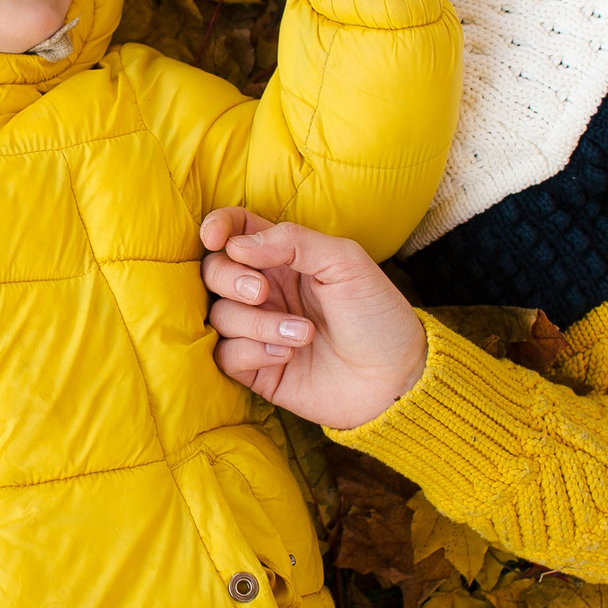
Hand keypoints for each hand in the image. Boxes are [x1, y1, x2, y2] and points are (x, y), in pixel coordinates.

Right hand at [199, 208, 427, 430]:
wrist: (394, 379)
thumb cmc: (377, 314)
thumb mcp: (346, 262)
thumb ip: (293, 241)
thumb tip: (236, 245)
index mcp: (286, 258)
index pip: (237, 230)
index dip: (219, 227)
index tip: (214, 237)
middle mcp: (267, 291)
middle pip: (214, 271)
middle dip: (230, 279)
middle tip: (263, 293)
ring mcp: (259, 330)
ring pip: (221, 315)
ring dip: (257, 323)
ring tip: (303, 334)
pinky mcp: (257, 369)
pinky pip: (225, 354)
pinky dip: (251, 351)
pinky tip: (286, 355)